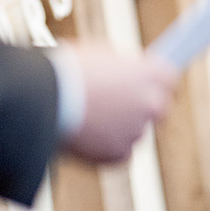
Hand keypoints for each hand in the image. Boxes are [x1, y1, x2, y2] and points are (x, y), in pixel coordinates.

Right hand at [61, 42, 178, 163]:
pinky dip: (105, 147)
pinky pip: (118, 152)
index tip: (145, 86)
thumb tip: (129, 76)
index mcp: (153, 74)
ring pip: (133, 131)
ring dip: (119, 127)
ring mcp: (137, 131)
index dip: (153, 83)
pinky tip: (86, 135)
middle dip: (140, 107)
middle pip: (157, 108)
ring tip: (89, 117)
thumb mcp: (102, 55)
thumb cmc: (68, 70)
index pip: (167, 80)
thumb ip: (124, 69)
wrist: (42, 96)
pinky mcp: (118, 154)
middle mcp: (152, 104)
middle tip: (117, 104)